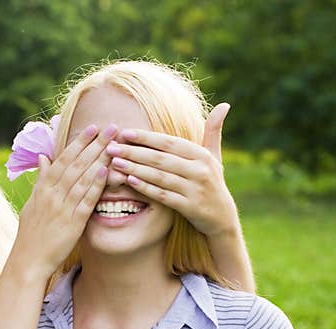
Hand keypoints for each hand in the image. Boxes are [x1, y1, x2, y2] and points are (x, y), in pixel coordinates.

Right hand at [10, 123, 114, 279]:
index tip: (91, 127)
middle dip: (94, 144)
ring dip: (99, 159)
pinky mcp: (72, 223)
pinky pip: (86, 200)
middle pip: (75, 164)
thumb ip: (40, 180)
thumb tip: (43, 157)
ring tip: (114, 143)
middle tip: (110, 127)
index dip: (78, 143)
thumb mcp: (32, 203)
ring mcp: (62, 209)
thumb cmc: (31, 234)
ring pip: (82, 178)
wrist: (28, 261)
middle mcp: (52, 196)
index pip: (62, 160)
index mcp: (42, 190)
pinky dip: (96, 185)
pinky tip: (106, 171)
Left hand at [105, 103, 239, 237]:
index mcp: (202, 155)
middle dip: (133, 152)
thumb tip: (224, 104)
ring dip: (135, 169)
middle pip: (160, 159)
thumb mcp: (215, 156)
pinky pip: (162, 196)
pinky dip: (145, 188)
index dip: (146, 138)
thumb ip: (213, 131)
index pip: (169, 143)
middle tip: (110, 147)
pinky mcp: (189, 207)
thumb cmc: (212, 182)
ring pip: (159, 177)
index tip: (124, 133)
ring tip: (114, 163)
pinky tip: (129, 182)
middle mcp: (200, 170)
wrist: (222, 217)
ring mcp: (195, 189)